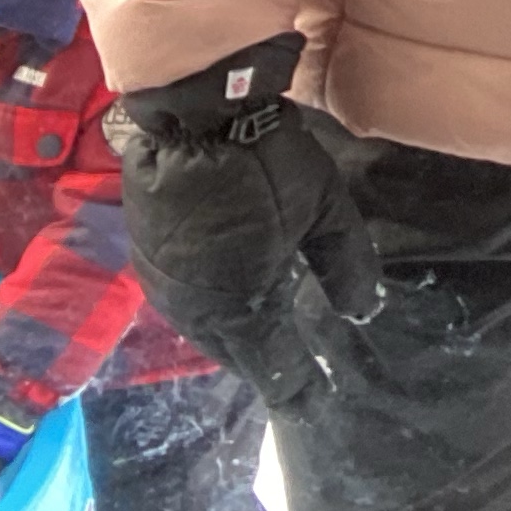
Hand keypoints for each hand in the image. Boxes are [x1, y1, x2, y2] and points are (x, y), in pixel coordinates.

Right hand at [106, 33, 381, 406]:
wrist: (192, 111)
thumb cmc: (265, 162)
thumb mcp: (324, 210)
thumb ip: (346, 266)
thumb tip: (364, 313)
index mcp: (241, 311)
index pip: (276, 372)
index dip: (301, 389)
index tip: (322, 400)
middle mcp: (195, 313)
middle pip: (237, 356)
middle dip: (267, 365)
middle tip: (297, 372)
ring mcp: (163, 288)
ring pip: (206, 331)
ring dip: (236, 336)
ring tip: (267, 338)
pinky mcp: (146, 261)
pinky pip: (185, 302)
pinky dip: (211, 307)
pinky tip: (231, 296)